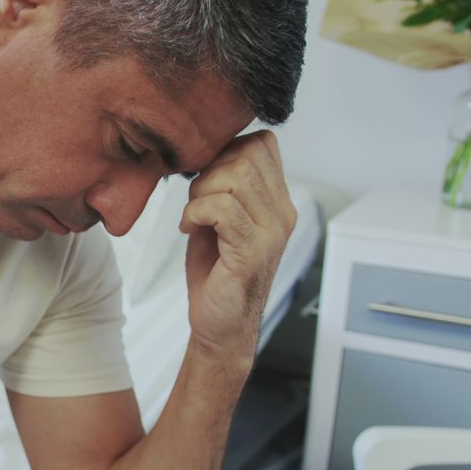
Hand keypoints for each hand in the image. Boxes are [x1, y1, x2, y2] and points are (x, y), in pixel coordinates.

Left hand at [179, 130, 296, 377]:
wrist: (220, 325)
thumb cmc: (216, 272)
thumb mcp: (220, 219)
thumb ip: (221, 186)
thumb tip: (203, 153)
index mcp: (276, 202)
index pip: (263, 144)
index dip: (226, 149)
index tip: (204, 177)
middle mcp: (281, 214)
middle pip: (248, 154)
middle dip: (209, 169)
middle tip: (195, 199)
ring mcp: (270, 233)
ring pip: (236, 178)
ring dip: (200, 193)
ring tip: (193, 216)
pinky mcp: (252, 252)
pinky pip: (223, 209)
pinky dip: (196, 213)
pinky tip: (189, 229)